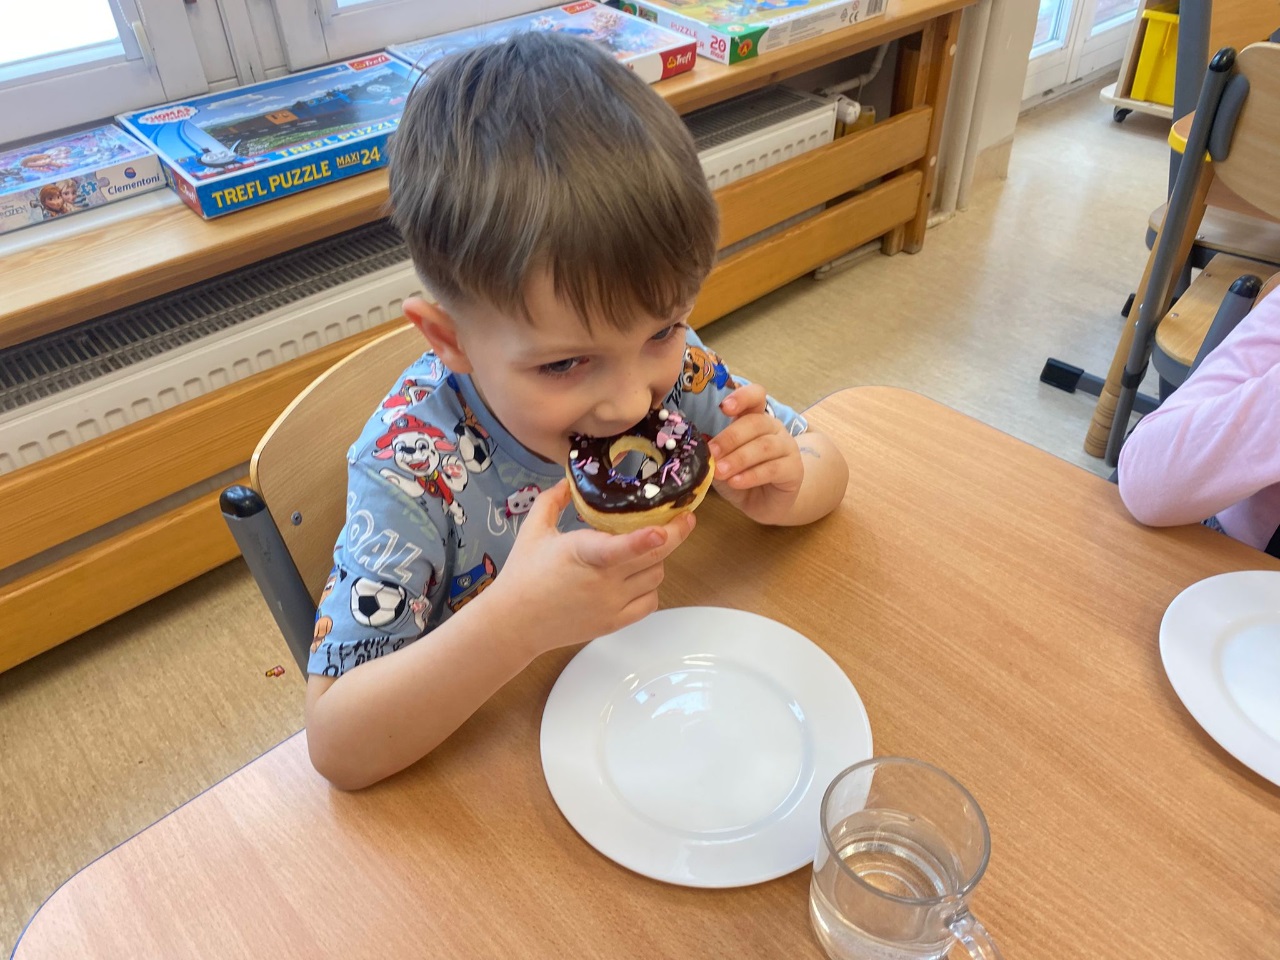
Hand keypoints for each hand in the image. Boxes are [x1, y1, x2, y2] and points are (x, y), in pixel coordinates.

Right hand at [486, 480, 695, 655]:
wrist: (514, 623)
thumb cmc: (523, 574)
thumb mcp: (533, 530)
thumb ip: (553, 500)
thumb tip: (569, 481)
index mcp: (582, 554)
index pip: (617, 549)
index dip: (642, 539)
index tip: (661, 530)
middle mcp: (602, 581)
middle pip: (654, 557)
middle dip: (674, 535)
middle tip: (684, 518)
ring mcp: (612, 604)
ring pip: (656, 577)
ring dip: (656, 560)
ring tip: (645, 549)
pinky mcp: (614, 622)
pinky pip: (650, 602)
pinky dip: (650, 587)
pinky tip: (638, 577)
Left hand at [707, 383, 803, 520]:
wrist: (764, 504)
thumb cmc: (741, 478)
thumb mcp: (722, 464)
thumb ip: (714, 455)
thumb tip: (699, 447)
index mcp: (755, 419)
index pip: (755, 397)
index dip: (742, 397)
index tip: (724, 407)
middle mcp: (774, 428)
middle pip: (756, 423)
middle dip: (730, 437)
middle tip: (712, 453)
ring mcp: (787, 447)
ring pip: (765, 446)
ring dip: (739, 458)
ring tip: (720, 471)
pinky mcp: (795, 469)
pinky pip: (773, 468)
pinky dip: (752, 475)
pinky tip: (736, 482)